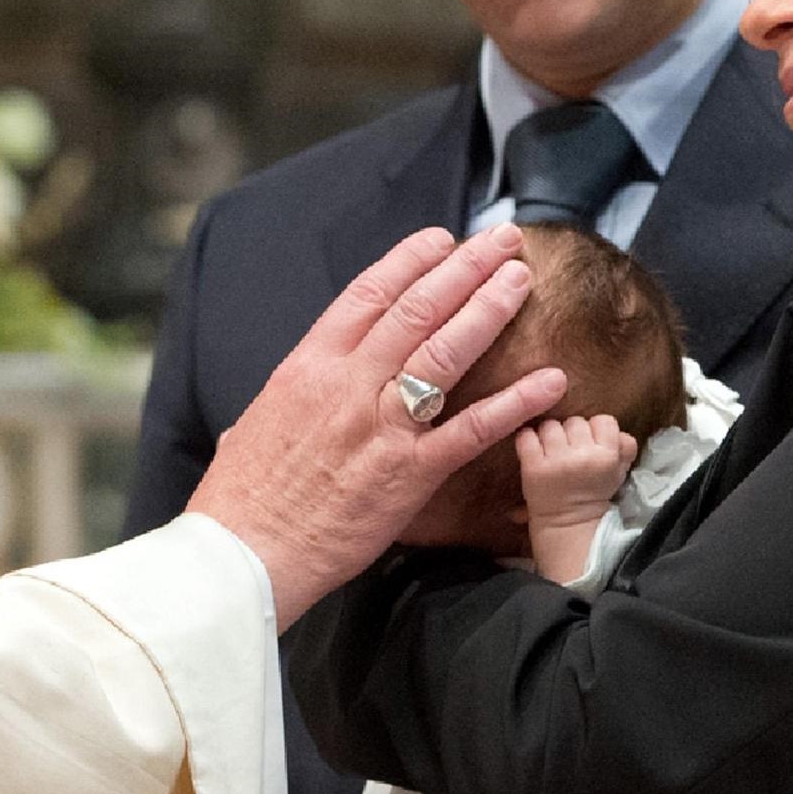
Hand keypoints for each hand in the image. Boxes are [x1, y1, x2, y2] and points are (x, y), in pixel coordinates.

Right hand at [188, 224, 567, 626]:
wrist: (246, 553)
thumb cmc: (242, 496)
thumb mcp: (254, 423)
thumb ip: (288, 399)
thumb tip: (290, 393)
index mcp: (309, 366)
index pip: (369, 295)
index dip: (411, 261)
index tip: (444, 240)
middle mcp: (348, 384)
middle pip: (418, 310)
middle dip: (465, 269)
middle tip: (503, 243)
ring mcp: (383, 426)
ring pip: (446, 352)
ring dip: (489, 311)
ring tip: (521, 281)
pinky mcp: (411, 473)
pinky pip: (472, 429)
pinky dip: (515, 402)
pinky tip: (550, 380)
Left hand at [517, 417, 635, 528]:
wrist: (568, 522)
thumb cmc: (594, 493)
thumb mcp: (618, 473)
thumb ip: (625, 448)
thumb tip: (621, 431)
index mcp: (606, 456)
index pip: (604, 420)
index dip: (597, 429)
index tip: (591, 441)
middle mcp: (581, 456)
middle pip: (574, 421)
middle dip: (572, 433)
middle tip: (570, 448)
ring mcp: (555, 461)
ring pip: (550, 425)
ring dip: (549, 435)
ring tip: (551, 450)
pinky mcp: (532, 467)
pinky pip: (526, 436)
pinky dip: (527, 440)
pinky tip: (534, 450)